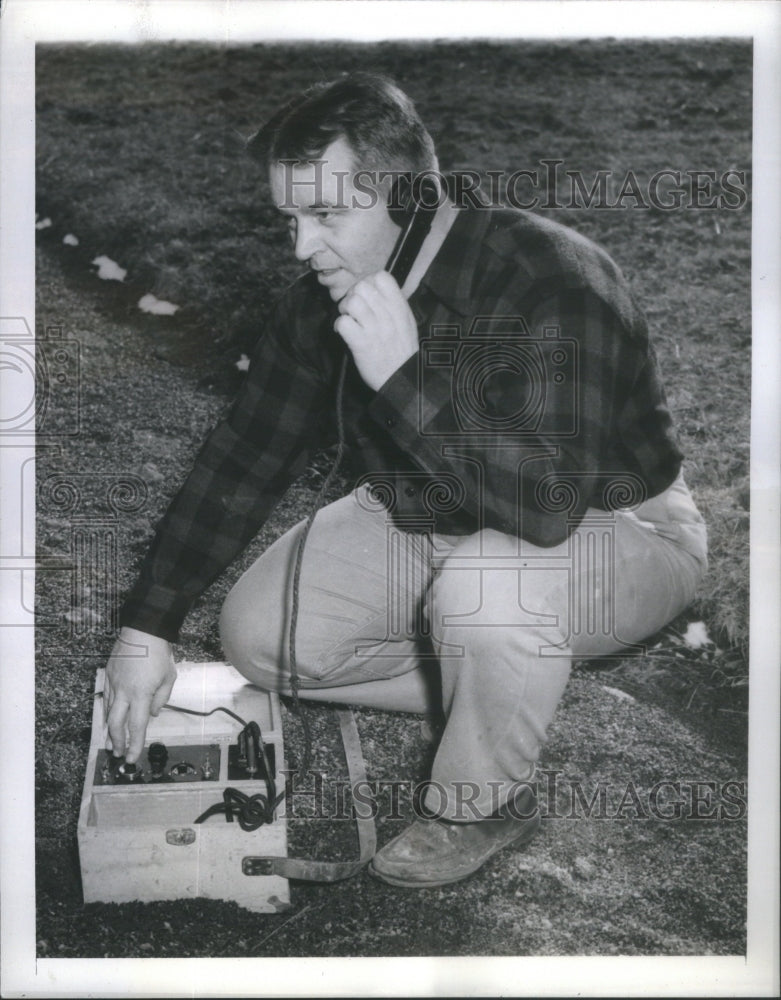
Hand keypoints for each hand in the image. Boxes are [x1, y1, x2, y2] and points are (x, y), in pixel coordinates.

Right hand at [104, 627, 176, 762]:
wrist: (143, 630)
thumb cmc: (159, 653)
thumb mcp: (169, 676)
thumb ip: (161, 698)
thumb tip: (152, 714)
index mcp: (141, 694)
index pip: (137, 726)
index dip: (134, 744)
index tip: (131, 757)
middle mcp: (124, 691)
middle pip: (116, 723)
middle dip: (116, 741)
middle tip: (117, 753)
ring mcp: (114, 683)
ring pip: (108, 711)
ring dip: (110, 728)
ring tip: (112, 740)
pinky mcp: (108, 675)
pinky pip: (106, 698)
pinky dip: (108, 711)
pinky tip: (110, 717)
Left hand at [333, 271, 418, 390]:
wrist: (402, 378)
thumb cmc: (402, 350)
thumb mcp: (406, 321)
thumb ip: (393, 303)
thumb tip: (373, 289)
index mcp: (399, 307)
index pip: (381, 276)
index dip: (368, 282)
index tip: (366, 296)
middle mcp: (387, 315)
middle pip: (361, 286)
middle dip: (352, 296)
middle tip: (353, 310)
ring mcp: (374, 328)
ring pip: (351, 301)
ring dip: (344, 309)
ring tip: (349, 320)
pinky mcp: (361, 343)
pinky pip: (343, 323)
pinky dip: (339, 327)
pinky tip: (344, 333)